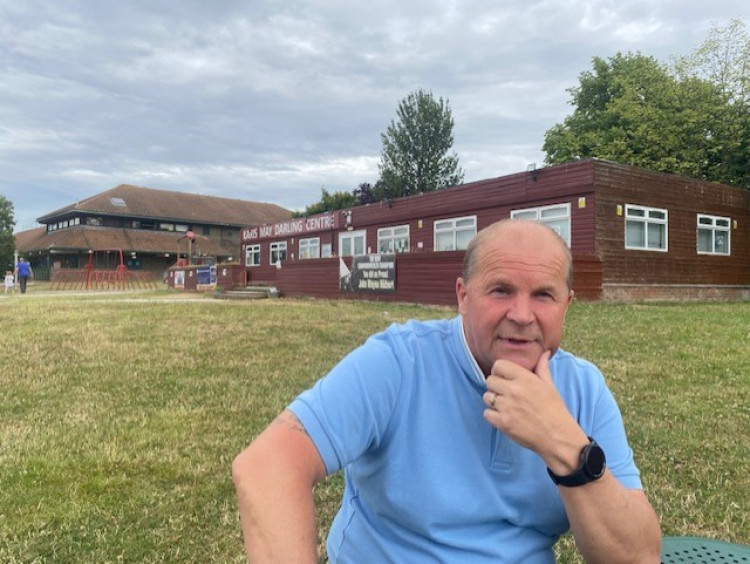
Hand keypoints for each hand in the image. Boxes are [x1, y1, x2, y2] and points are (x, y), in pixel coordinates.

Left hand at [482, 351, 586, 468]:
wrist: (558, 437)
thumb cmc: (555, 410)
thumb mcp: (550, 386)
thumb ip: (542, 368)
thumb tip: (543, 353)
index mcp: (525, 378)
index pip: (499, 365)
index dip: (499, 372)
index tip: (504, 379)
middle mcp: (514, 390)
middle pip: (489, 380)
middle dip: (495, 387)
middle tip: (505, 395)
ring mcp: (507, 406)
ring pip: (486, 397)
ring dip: (493, 402)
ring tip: (506, 407)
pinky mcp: (503, 422)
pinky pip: (486, 414)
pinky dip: (492, 416)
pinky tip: (504, 418)